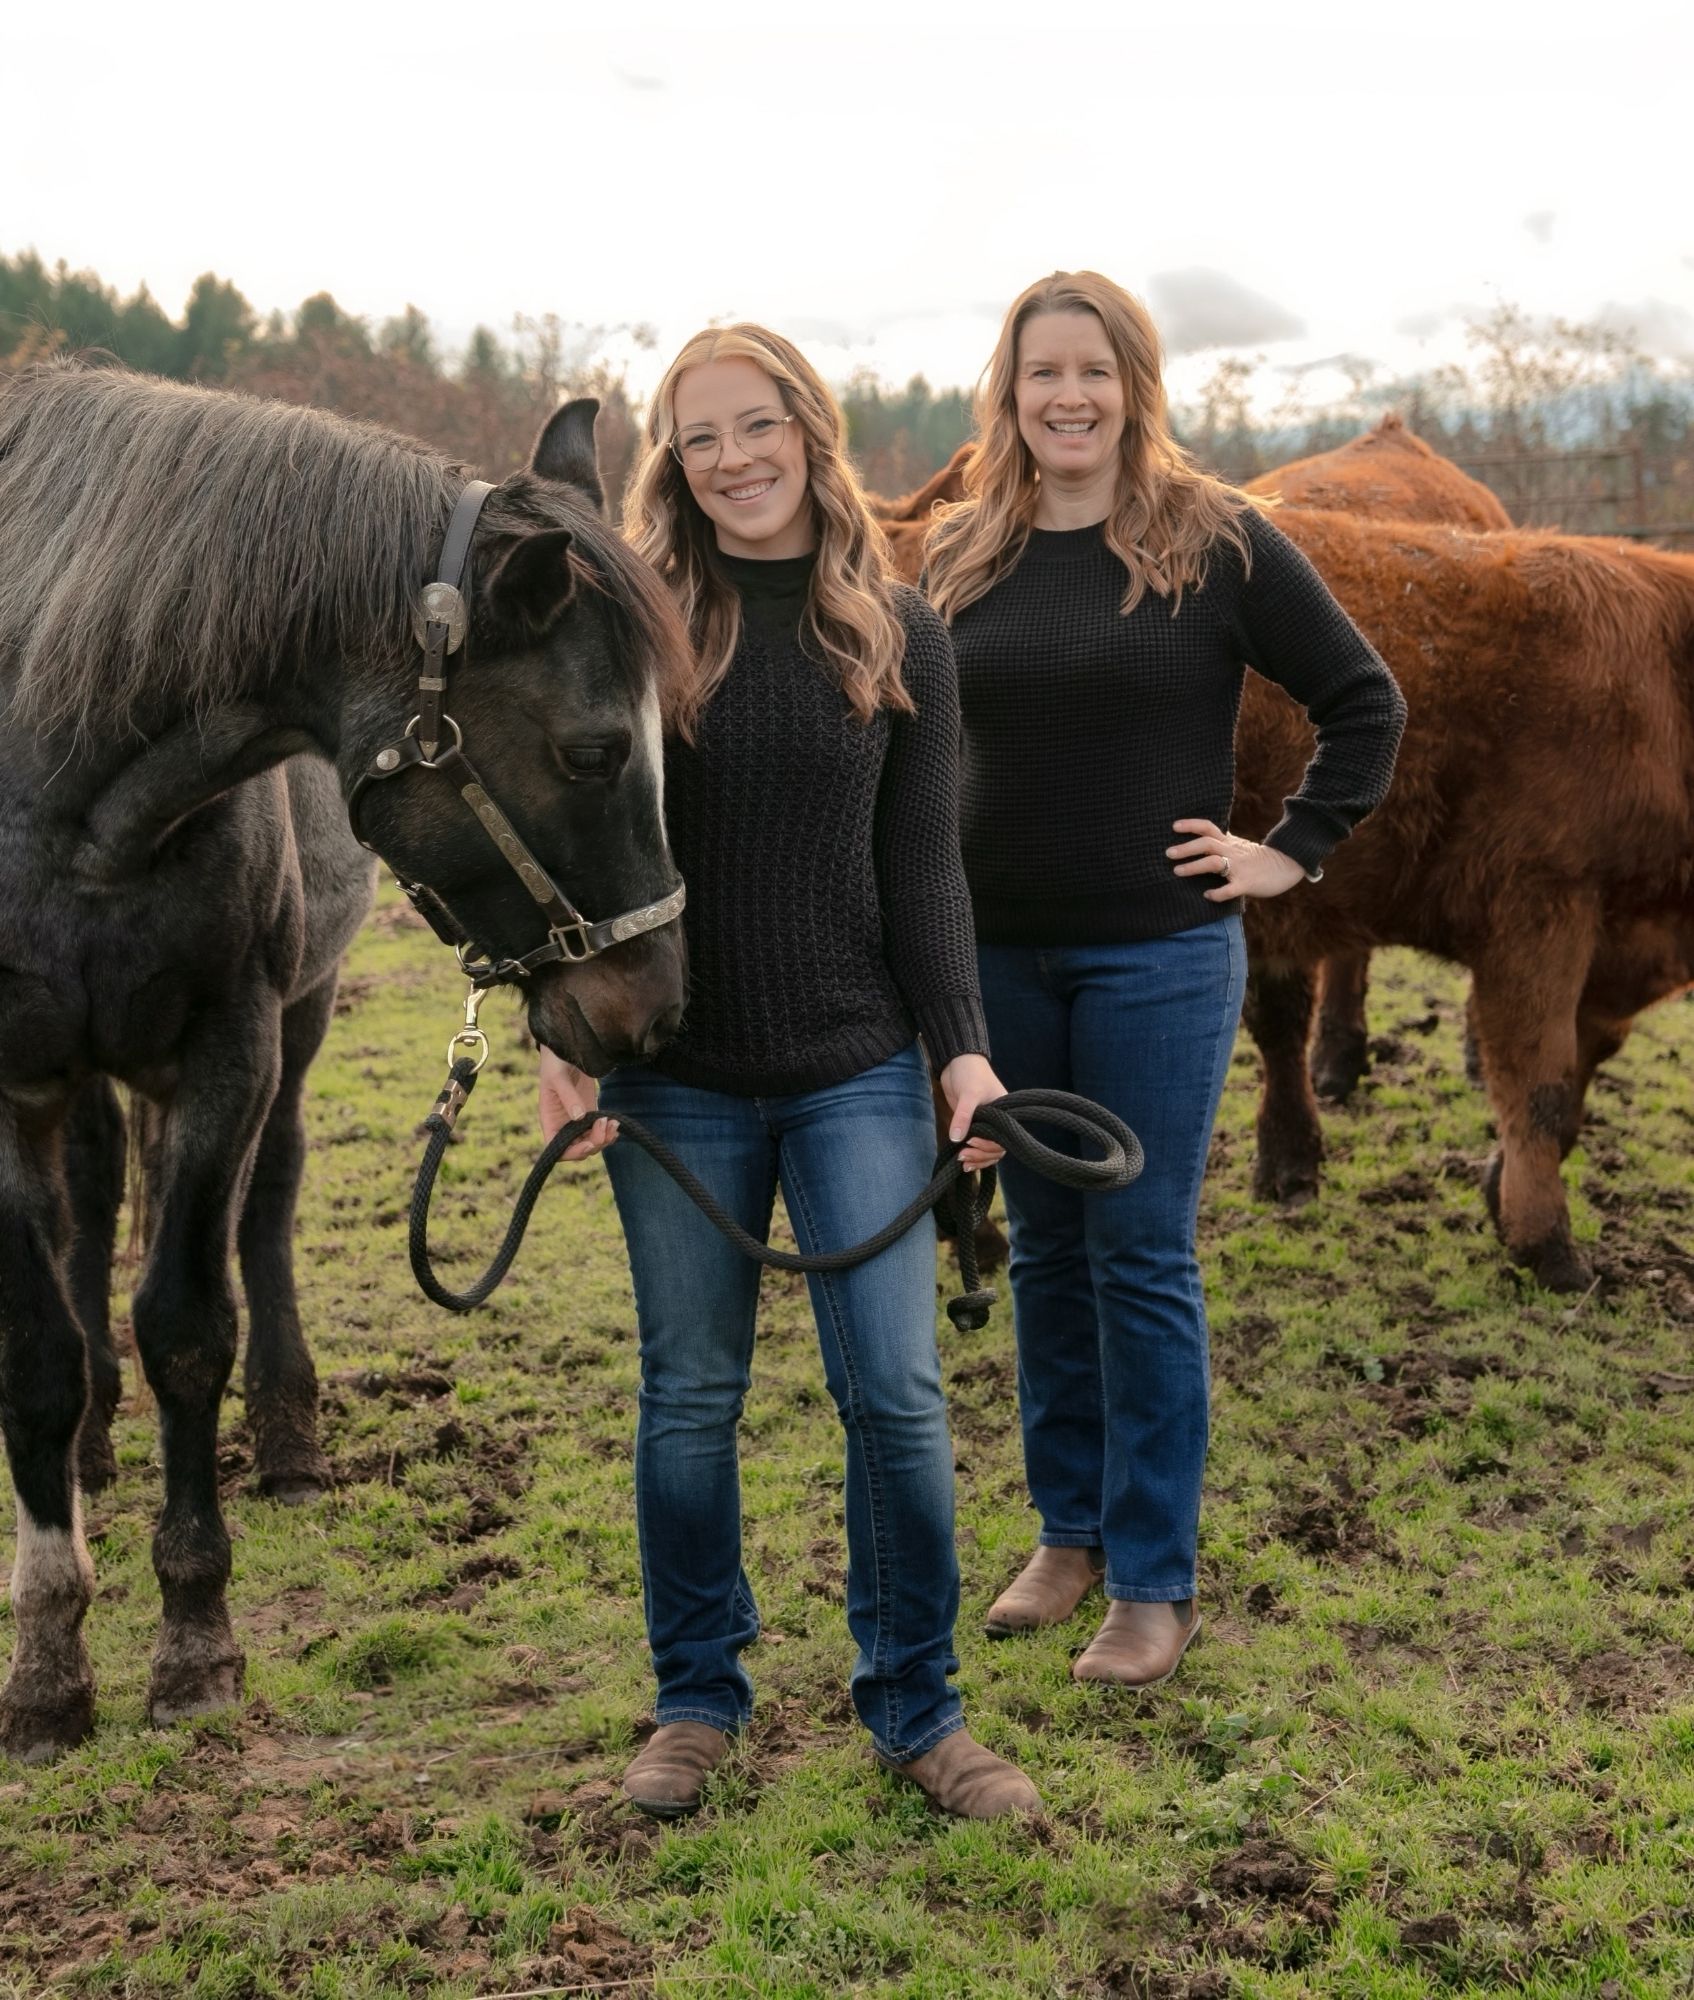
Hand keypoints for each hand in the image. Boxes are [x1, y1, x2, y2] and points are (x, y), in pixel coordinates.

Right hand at [538, 1047, 617, 1158]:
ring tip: (614, 1124)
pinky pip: (598, 1131)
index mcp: (550, 1121)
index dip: (572, 1152)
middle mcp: (562, 1125)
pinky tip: (616, 1123)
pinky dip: (608, 1132)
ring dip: (604, 1138)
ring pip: (591, 1142)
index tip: (589, 1142)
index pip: (557, 1150)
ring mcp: (577, 1120)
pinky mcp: (590, 1112)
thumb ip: (568, 1097)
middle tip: (605, 1124)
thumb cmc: (555, 1061)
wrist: (567, 1045)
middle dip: (594, 1143)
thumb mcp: (558, 1077)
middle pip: (578, 1149)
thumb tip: (579, 1118)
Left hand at [939, 1053, 1006, 1171]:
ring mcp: (986, 1124)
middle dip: (981, 1155)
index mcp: (1005, 1113)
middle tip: (963, 1155)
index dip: (988, 1145)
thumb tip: (957, 1139)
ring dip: (977, 1159)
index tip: (971, 1141)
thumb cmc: (970, 1073)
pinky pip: (977, 1146)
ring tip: (962, 1162)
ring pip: (988, 1151)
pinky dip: (972, 1155)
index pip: (1003, 1138)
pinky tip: (963, 1163)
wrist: (957, 1062)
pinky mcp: (973, 1125)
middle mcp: (999, 1121)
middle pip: (996, 1148)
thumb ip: (963, 1116)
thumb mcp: (968, 1094)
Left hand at [1168, 819, 1307, 902]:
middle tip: (1168, 853)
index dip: (1191, 825)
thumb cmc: (1258, 859)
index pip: (1208, 827)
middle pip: (1207, 843)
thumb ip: (1221, 843)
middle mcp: (1232, 852)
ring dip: (1194, 867)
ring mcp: (1240, 867)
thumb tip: (1200, 840)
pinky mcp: (1247, 883)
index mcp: (1229, 842)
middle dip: (1186, 848)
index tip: (1173, 826)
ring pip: (1214, 863)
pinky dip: (1218, 893)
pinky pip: (1230, 889)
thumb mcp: (1238, 846)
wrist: (1286, 866)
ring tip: (1177, 871)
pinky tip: (1207, 895)